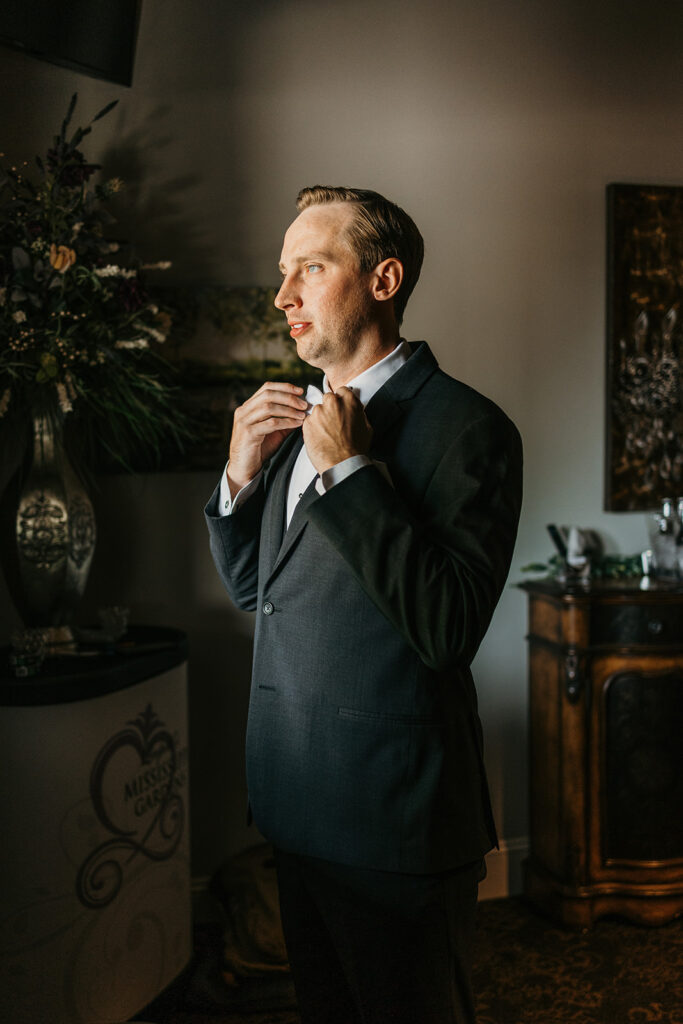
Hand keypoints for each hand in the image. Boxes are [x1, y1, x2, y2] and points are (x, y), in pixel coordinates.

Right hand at [228, 381, 307, 496]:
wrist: (244, 468)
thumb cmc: (259, 449)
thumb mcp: (273, 431)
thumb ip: (285, 419)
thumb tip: (303, 410)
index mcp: (248, 406)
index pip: (266, 387)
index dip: (285, 387)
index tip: (300, 391)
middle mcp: (243, 411)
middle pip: (268, 395)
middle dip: (289, 398)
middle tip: (304, 404)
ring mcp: (244, 421)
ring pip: (269, 407)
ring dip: (289, 410)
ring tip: (302, 414)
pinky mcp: (248, 433)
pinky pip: (270, 423)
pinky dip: (286, 422)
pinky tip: (296, 424)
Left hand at [302, 386, 372, 473]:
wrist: (343, 464)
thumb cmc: (356, 448)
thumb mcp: (366, 426)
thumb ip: (358, 412)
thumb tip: (355, 408)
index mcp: (349, 401)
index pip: (341, 390)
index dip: (341, 399)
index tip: (340, 407)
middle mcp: (333, 403)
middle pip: (327, 398)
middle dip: (329, 407)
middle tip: (332, 422)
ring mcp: (318, 412)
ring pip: (317, 410)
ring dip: (320, 418)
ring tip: (326, 433)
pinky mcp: (307, 422)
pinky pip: (309, 421)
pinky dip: (312, 428)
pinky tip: (319, 438)